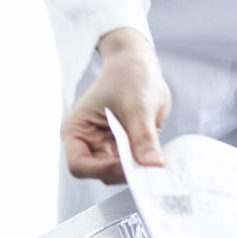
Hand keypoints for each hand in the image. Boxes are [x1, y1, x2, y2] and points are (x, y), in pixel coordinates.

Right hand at [62, 28, 170, 183]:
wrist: (137, 64)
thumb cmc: (127, 75)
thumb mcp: (137, 103)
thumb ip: (143, 135)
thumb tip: (152, 163)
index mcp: (77, 131)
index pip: (79, 165)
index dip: (101, 170)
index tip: (126, 166)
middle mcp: (89, 143)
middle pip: (102, 173)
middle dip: (125, 173)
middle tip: (150, 169)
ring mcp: (109, 146)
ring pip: (121, 173)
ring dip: (139, 170)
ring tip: (157, 162)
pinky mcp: (128, 147)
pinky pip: (136, 164)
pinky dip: (147, 164)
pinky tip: (159, 158)